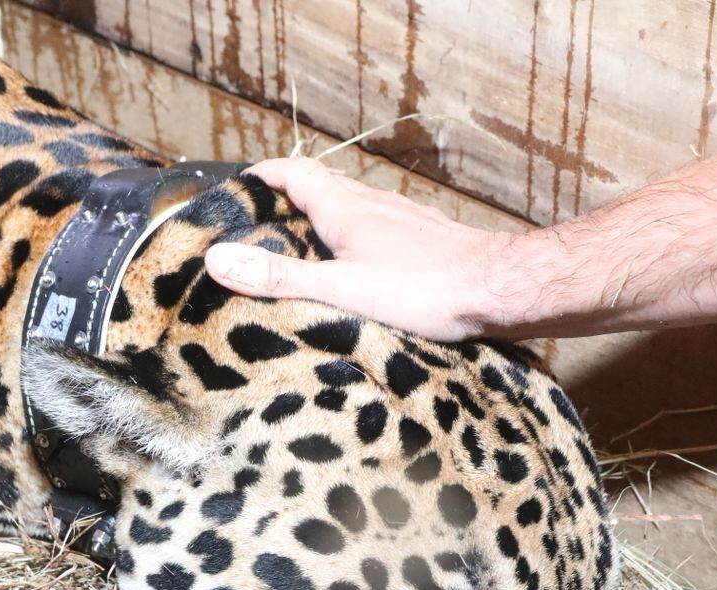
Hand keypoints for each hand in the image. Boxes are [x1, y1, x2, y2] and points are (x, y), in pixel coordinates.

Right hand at [204, 157, 515, 341]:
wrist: (499, 287)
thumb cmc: (424, 290)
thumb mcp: (339, 289)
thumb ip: (278, 277)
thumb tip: (217, 259)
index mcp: (345, 209)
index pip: (293, 172)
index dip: (262, 174)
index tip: (239, 184)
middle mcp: (372, 203)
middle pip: (319, 185)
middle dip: (285, 196)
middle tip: (258, 220)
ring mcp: (400, 217)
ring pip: (349, 204)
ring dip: (319, 215)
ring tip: (299, 244)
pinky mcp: (422, 236)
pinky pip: (375, 224)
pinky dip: (351, 233)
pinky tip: (355, 262)